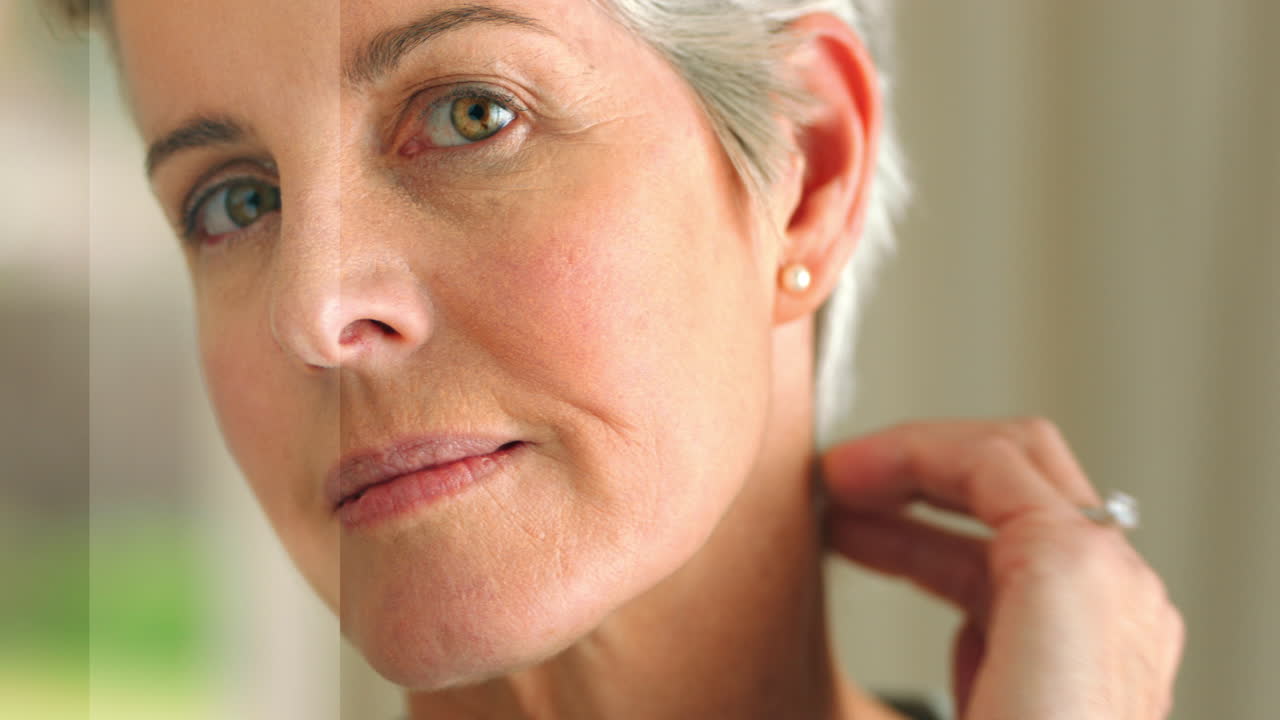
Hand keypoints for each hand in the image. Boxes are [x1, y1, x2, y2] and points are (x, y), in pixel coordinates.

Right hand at [822, 418, 1183, 718]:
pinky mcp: (1077, 671)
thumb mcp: (1012, 611)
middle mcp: (1109, 593)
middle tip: (842, 478)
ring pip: (1004, 531)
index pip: (990, 458)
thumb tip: (852, 541)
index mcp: (1084, 576)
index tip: (835, 470)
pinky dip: (947, 563)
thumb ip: (970, 565)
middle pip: (1010, 472)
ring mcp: (1099, 629)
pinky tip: (905, 580)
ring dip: (920, 515)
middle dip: (914, 464)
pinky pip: (1010, 587)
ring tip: (849, 524)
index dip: (898, 451)